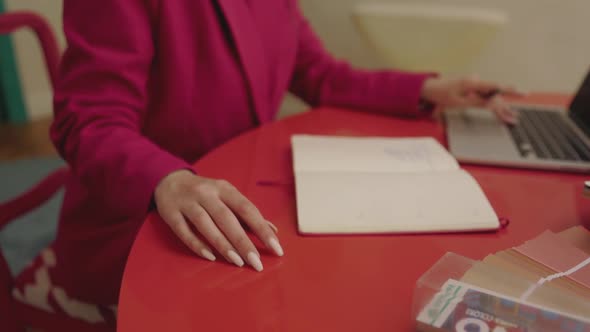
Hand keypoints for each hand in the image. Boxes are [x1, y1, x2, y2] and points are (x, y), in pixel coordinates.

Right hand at [154, 170, 283, 270]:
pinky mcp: (170, 214)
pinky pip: (184, 232)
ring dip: (223, 244)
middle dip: (243, 242)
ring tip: (238, 262)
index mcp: (224, 188)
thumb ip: (248, 214)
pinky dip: (197, 245)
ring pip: (206, 225)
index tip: (276, 248)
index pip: (247, 209)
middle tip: (257, 262)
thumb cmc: (206, 193)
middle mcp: (206, 193)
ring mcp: (187, 203)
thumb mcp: (227, 197)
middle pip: (227, 218)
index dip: (262, 229)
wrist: (169, 180)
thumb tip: (273, 231)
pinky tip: (211, 257)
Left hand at [421, 76, 523, 123]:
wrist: (430, 88)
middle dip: (504, 107)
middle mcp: (476, 81)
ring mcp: (474, 84)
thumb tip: (492, 103)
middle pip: (494, 94)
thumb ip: (476, 102)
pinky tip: (502, 111)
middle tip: (514, 119)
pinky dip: (492, 103)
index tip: (523, 93)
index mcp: (472, 83)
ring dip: (499, 107)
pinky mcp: (473, 87)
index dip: (510, 90)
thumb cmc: (441, 94)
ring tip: (510, 117)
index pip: (495, 87)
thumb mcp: (458, 102)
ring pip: (491, 96)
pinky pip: (485, 95)